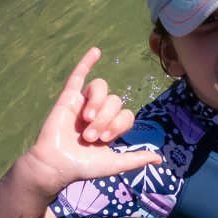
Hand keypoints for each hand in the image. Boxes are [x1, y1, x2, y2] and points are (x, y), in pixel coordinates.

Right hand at [22, 48, 161, 193]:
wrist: (57, 165)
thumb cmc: (84, 166)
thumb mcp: (115, 163)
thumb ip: (136, 158)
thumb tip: (160, 159)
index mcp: (110, 127)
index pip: (126, 114)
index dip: (119, 124)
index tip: (106, 139)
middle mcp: (99, 113)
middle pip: (114, 101)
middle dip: (106, 119)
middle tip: (92, 136)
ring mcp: (83, 104)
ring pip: (100, 89)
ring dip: (97, 104)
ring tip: (86, 120)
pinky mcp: (68, 98)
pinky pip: (78, 76)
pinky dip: (86, 63)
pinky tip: (96, 51)